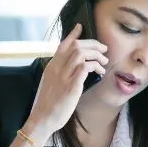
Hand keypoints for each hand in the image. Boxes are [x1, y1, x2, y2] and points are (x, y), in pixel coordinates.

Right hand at [24, 23, 107, 137]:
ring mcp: (63, 76)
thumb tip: (75, 69)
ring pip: (81, 53)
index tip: (81, 27)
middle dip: (92, 44)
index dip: (72, 34)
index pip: (62, 45)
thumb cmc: (48, 105)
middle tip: (103, 49)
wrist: (42, 119)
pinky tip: (101, 72)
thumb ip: (59, 74)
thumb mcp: (51, 84)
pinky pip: (85, 67)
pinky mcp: (71, 86)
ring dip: (96, 55)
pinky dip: (95, 66)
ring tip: (104, 61)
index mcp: (51, 67)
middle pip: (75, 46)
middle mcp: (56, 68)